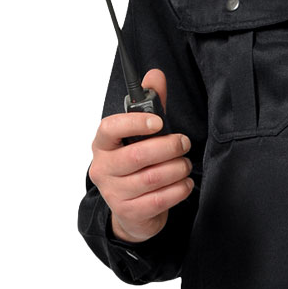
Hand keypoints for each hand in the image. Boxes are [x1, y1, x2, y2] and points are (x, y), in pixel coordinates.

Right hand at [88, 70, 194, 242]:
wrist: (132, 212)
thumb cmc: (137, 166)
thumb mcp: (142, 135)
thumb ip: (151, 106)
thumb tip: (155, 75)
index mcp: (102, 144)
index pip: (110, 128)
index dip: (136, 123)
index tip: (159, 122)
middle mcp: (103, 168)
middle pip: (138, 155)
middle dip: (168, 147)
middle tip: (184, 143)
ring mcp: (114, 193)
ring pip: (152, 178)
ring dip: (177, 169)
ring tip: (185, 164)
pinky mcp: (129, 212)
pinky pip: (160, 200)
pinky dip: (179, 189)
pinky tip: (185, 183)